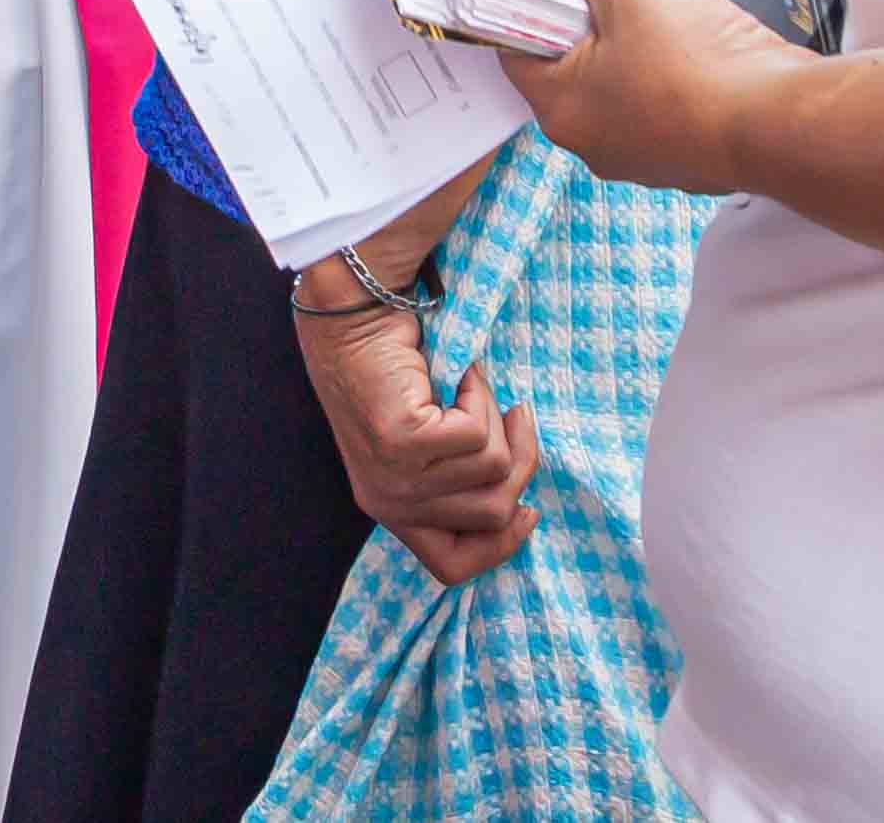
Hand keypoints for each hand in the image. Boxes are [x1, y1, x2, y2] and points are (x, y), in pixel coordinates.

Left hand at [291, 274, 536, 584]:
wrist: (353, 316)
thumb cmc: (394, 373)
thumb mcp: (425, 446)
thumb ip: (457, 481)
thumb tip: (522, 509)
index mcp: (391, 512)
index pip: (451, 567)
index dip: (502, 546)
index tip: (529, 510)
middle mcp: (388, 504)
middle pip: (494, 513)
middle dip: (518, 461)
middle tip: (513, 415)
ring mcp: (394, 477)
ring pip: (493, 467)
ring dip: (492, 418)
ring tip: (464, 387)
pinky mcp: (403, 443)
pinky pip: (478, 435)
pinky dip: (477, 395)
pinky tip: (454, 374)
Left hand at [501, 0, 807, 196]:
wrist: (785, 123)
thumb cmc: (700, 68)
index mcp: (561, 110)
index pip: (519, 45)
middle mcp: (596, 141)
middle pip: (573, 58)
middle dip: (591, 10)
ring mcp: (647, 152)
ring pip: (624, 74)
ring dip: (637, 34)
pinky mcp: (692, 149)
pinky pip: (668, 93)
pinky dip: (675, 61)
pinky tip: (693, 29)